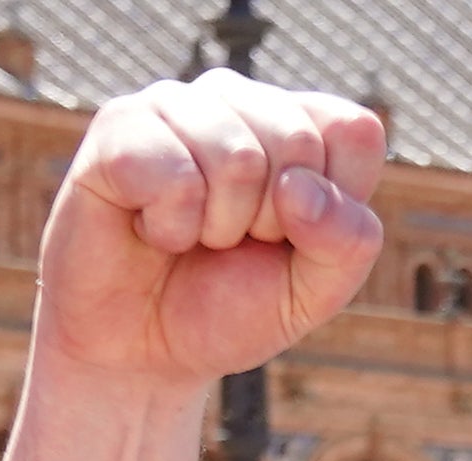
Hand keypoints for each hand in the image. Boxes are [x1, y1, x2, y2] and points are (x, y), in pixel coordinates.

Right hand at [33, 74, 386, 390]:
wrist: (141, 350)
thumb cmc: (229, 308)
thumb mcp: (313, 292)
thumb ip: (347, 242)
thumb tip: (301, 188)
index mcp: (296, 122)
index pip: (354, 131)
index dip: (333, 205)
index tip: (290, 237)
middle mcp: (236, 99)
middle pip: (297, 142)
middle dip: (270, 223)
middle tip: (229, 242)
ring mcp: (174, 105)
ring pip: (237, 157)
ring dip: (217, 228)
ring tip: (191, 236)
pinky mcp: (118, 127)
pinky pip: (172, 175)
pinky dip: (169, 228)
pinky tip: (151, 230)